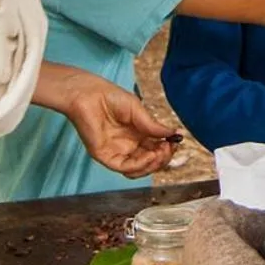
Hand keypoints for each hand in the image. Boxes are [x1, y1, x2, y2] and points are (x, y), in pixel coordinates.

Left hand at [43, 65, 179, 177]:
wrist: (89, 94)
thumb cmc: (111, 97)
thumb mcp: (139, 111)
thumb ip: (154, 126)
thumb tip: (175, 134)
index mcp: (138, 136)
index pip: (156, 150)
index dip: (167, 150)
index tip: (175, 142)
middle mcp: (128, 147)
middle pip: (149, 163)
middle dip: (162, 159)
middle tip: (169, 148)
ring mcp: (117, 152)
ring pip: (138, 170)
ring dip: (153, 165)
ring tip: (160, 153)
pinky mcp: (105, 156)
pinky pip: (124, 167)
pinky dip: (140, 165)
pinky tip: (150, 155)